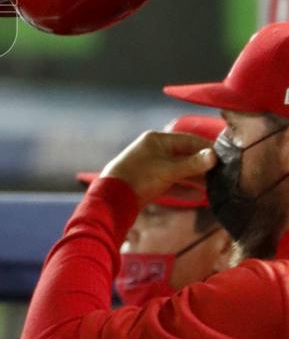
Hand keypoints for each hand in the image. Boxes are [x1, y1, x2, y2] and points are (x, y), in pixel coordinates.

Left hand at [100, 130, 216, 205]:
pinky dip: (185, 190)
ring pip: (180, 172)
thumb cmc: (139, 177)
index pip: (188, 140)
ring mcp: (152, 167)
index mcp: (157, 140)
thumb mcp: (169, 170)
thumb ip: (192, 164)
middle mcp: (155, 151)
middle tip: (224, 175)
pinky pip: (172, 184)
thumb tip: (214, 156)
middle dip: (203, 167)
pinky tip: (200, 198)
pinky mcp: (150, 183)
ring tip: (217, 188)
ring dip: (196, 180)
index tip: (226, 157)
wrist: (112, 198)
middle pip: (185, 156)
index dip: (207, 149)